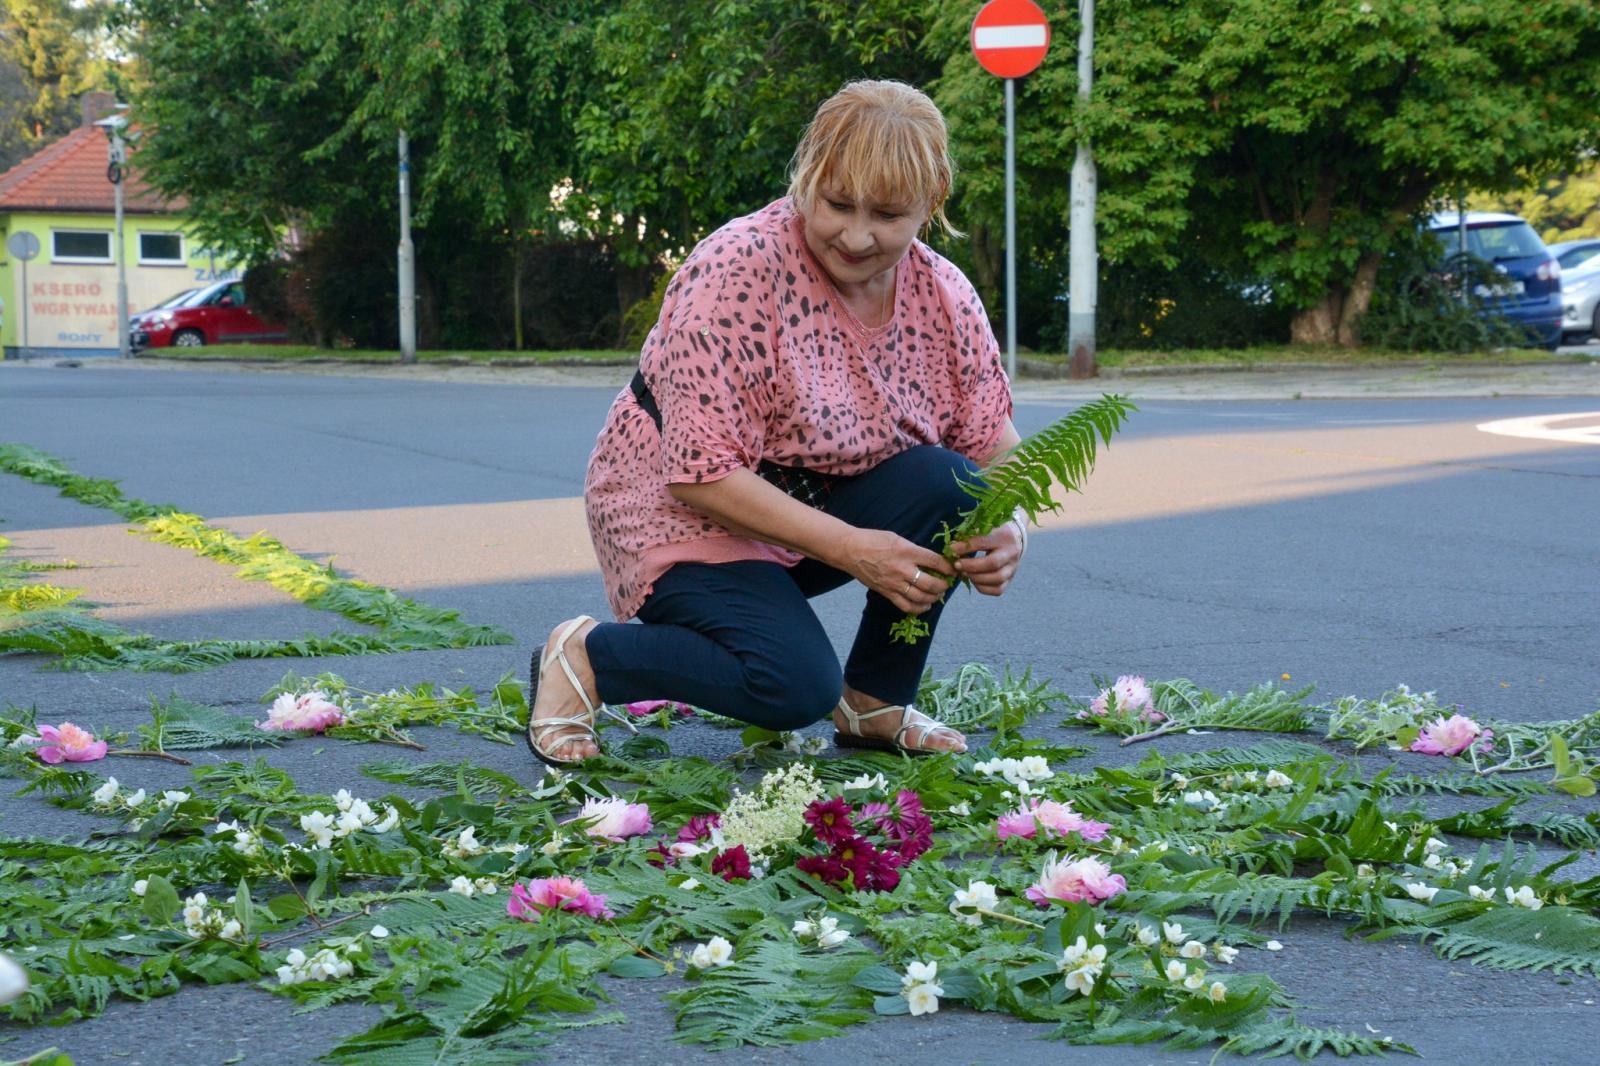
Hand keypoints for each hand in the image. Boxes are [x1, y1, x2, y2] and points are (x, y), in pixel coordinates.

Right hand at [840, 528, 956, 613]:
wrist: (850, 550)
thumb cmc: (873, 540)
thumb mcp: (897, 538)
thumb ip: (913, 549)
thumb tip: (930, 559)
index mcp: (907, 551)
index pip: (935, 561)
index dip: (948, 567)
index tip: (953, 569)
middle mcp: (902, 569)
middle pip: (931, 583)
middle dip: (943, 585)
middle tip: (947, 583)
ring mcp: (894, 583)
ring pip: (921, 597)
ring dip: (934, 597)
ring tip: (938, 594)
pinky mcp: (886, 592)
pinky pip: (906, 606)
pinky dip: (919, 608)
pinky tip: (925, 605)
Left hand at [949, 521, 1023, 597]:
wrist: (1015, 538)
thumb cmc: (993, 532)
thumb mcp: (984, 528)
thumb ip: (969, 536)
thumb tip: (950, 549)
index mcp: (1004, 536)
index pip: (982, 542)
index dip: (964, 548)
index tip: (950, 549)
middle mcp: (1011, 552)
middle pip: (992, 563)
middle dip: (971, 566)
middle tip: (956, 565)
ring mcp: (1013, 568)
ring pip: (996, 579)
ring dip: (976, 578)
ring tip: (965, 572)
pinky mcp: (1010, 579)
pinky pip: (997, 590)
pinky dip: (982, 587)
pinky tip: (974, 580)